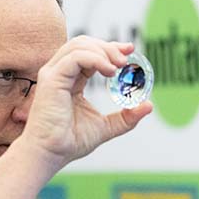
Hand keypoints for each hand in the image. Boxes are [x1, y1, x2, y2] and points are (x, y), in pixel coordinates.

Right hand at [23, 36, 151, 166]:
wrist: (51, 154)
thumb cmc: (69, 142)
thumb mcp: (105, 127)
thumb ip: (126, 117)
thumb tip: (148, 106)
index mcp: (71, 80)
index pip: (90, 54)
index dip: (110, 48)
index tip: (130, 50)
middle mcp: (60, 73)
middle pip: (84, 43)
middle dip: (108, 47)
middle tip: (127, 59)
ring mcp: (53, 74)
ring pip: (79, 45)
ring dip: (104, 51)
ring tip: (120, 65)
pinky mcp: (51, 79)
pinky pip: (76, 57)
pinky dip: (96, 59)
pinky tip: (110, 71)